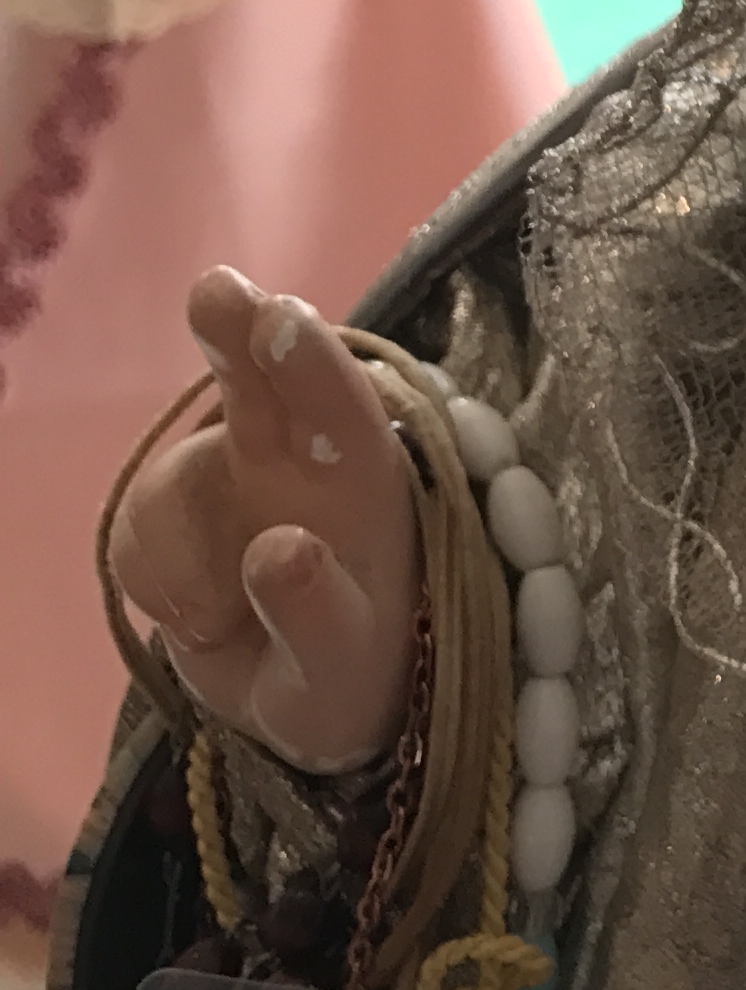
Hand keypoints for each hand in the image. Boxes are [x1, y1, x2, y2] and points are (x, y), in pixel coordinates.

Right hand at [110, 268, 421, 772]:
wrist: (303, 696)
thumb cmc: (353, 668)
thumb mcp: (345, 666)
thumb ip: (317, 612)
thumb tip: (277, 550)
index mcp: (367, 482)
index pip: (344, 409)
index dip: (309, 363)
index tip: (281, 318)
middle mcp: (302, 457)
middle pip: (263, 378)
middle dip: (235, 331)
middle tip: (216, 293)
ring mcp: (233, 473)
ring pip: (176, 472)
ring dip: (174, 545)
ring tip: (212, 620)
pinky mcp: (175, 508)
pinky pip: (133, 523)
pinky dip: (149, 576)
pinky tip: (193, 614)